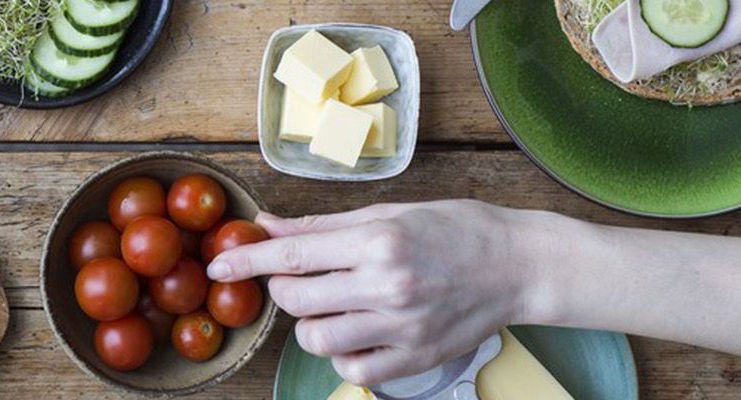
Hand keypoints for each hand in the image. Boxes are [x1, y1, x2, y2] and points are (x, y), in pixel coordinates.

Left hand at [206, 200, 550, 384]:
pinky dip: (342, 353)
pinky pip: (352, 369)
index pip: (292, 255)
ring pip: (316, 338)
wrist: (521, 265)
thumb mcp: (388, 212)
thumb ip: (323, 226)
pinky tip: (356, 332)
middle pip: (297, 299)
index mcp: (378, 241)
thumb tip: (267, 226)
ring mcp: (402, 325)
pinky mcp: (416, 358)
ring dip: (311, 324)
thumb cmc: (456, 229)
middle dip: (285, 289)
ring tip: (334, 306)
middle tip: (303, 278)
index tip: (219, 267)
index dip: (247, 262)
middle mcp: (387, 285)